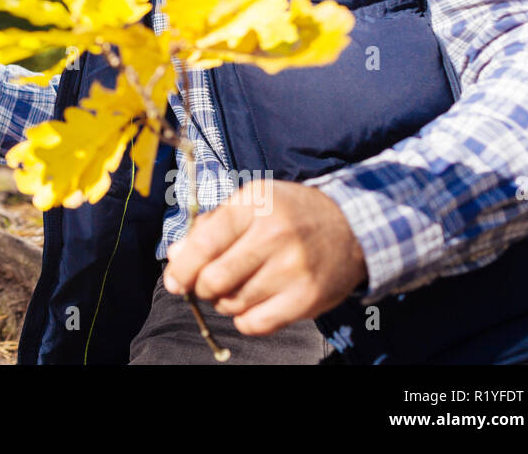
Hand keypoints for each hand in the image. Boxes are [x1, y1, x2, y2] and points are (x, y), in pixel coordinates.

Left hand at [162, 180, 367, 335]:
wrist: (352, 228)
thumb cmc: (289, 214)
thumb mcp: (251, 203)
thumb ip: (210, 227)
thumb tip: (175, 256)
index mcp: (254, 205)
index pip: (205, 242)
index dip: (182, 267)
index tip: (175, 280)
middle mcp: (275, 235)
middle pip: (214, 279)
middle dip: (201, 287)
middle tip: (206, 284)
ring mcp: (293, 269)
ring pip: (233, 303)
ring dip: (224, 301)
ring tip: (236, 287)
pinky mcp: (307, 298)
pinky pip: (256, 324)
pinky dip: (245, 319)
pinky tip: (251, 304)